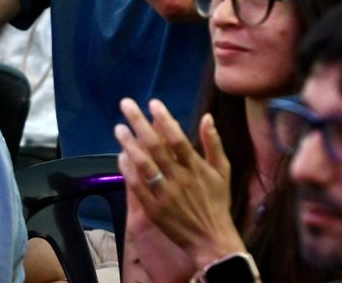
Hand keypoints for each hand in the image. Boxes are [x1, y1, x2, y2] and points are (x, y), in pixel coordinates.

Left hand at [114, 99, 244, 267]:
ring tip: (118, 129)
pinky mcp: (154, 210)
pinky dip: (128, 172)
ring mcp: (165, 195)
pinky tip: (121, 157)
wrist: (211, 239)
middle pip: (156, 146)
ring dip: (129, 145)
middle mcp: (179, 179)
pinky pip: (138, 188)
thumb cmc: (217, 202)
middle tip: (126, 105)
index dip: (164, 119)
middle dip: (139, 124)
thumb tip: (207, 117)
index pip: (177, 138)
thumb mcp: (223, 171)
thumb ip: (214, 144)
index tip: (153, 103)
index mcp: (196, 167)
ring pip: (144, 166)